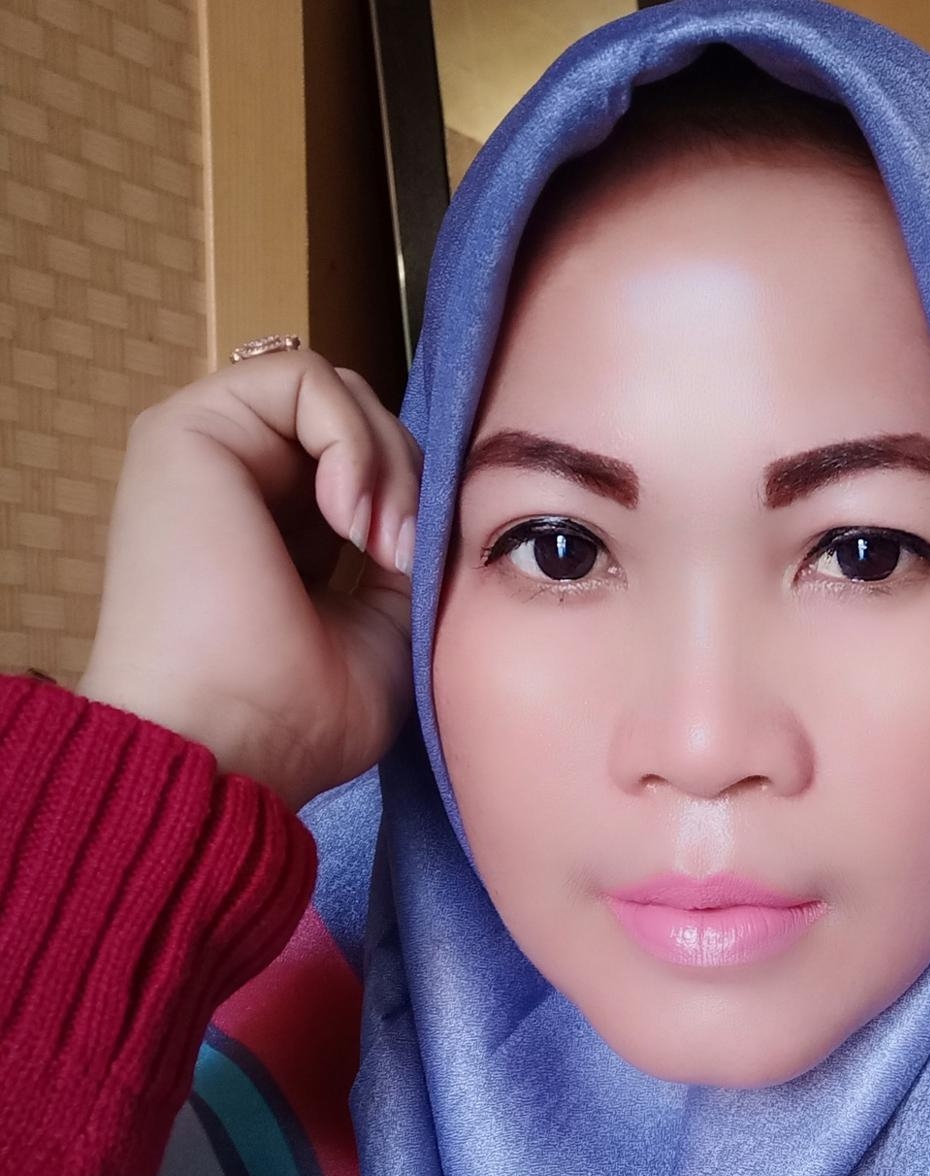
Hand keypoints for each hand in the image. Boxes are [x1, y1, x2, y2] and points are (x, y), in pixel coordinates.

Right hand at [79, 348, 421, 811]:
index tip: (419, 571)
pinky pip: (301, 375)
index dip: (415, 499)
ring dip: (385, 461)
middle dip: (408, 475)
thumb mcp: (388, 629)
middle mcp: (240, 484)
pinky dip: (350, 437)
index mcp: (281, 532)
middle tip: (405, 557)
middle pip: (359, 419)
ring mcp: (208, 454)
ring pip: (337, 392)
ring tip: (381, 544)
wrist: (227, 745)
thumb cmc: (298, 717)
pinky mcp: (185, 430)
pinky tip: (351, 516)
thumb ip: (410, 555)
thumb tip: (443, 497)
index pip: (370, 465)